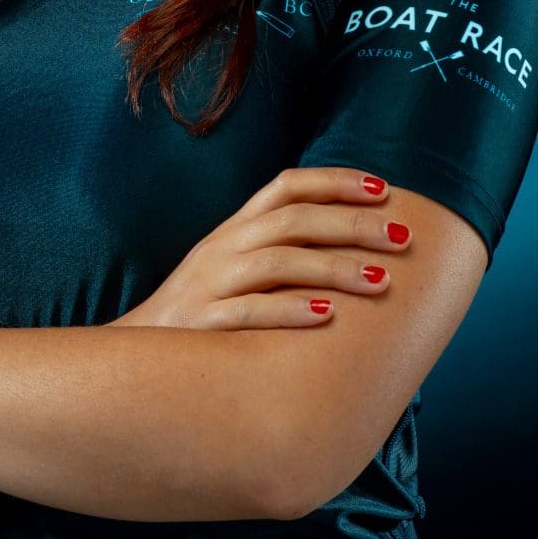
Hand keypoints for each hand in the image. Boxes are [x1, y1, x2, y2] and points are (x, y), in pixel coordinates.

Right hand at [114, 166, 408, 329]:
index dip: (335, 181)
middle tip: (402, 238)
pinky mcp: (201, 324)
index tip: (384, 189)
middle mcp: (224, 247)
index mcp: (235, 228)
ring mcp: (211, 284)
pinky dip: (290, 311)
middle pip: (293, 220)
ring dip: (334, 268)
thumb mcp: (235, 267)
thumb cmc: (203, 313)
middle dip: (352, 225)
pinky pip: (249, 312)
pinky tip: (328, 318)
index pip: (286, 186)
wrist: (135, 357)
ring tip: (381, 280)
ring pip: (277, 262)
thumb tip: (355, 239)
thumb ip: (280, 248)